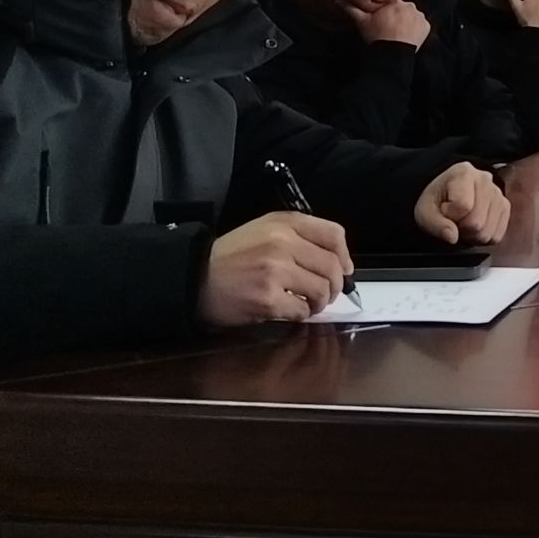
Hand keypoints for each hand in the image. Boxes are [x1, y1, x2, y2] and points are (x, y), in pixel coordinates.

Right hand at [198, 211, 351, 326]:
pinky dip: (301, 314)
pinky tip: (292, 311)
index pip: (334, 234)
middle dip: (335, 285)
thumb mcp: (264, 230)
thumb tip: (339, 262)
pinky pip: (301, 309)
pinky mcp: (267, 298)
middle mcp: (283, 243)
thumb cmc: (231, 256)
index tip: (345, 270)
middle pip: (332, 266)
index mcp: (285, 223)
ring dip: (320, 302)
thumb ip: (300, 237)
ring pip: (321, 289)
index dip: (345, 255)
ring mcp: (275, 271)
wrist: (193, 277)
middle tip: (327, 294)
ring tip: (309, 303)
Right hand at [352, 0, 429, 49]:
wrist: (392, 54)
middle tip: (389, 25)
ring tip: (397, 32)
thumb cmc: (377, 37)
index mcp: (394, 2)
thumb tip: (339, 0)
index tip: (383, 15)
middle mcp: (409, 6)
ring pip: (412, 15)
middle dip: (396, 13)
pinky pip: (421, 24)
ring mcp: (419, 16)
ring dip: (407, 20)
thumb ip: (351, 9)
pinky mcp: (426, 26)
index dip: (385, 7)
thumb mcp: (362, 22)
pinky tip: (407, 34)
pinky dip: (416, 28)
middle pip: (402, 7)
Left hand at [415, 161, 509, 244]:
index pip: (463, 206)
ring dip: (472, 235)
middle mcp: (485, 179)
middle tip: (453, 221)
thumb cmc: (436, 201)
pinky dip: (483, 237)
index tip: (444, 211)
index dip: (450, 216)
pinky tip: (474, 226)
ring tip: (463, 223)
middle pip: (477, 222)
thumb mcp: (425, 211)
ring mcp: (498, 193)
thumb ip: (435, 224)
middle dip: (461, 228)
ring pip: (487, 232)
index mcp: (463, 173)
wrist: (447, 195)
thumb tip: (452, 237)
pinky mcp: (505, 207)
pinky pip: (496, 236)